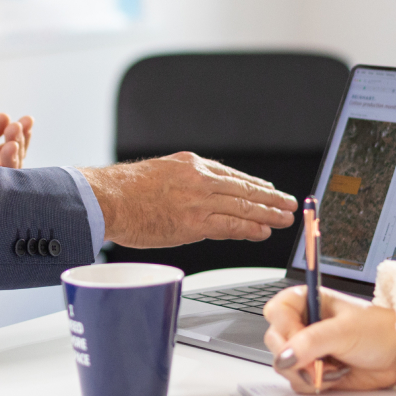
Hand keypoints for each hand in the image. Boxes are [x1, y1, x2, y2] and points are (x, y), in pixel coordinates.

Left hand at [0, 114, 32, 168]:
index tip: (26, 119)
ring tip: (13, 139)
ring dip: (15, 155)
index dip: (18, 136)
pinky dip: (5, 170)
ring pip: (8, 177)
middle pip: (12, 163)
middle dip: (19, 142)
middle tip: (19, 126)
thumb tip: (6, 118)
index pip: (4, 151)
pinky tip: (8, 152)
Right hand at [78, 153, 295, 246]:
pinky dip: (250, 228)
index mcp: (190, 164)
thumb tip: (194, 197)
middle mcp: (199, 178)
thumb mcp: (159, 173)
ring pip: (243, 206)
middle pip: (244, 189)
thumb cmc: (123, 191)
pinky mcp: (194, 223)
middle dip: (269, 197)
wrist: (107, 199)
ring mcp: (199, 200)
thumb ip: (181, 182)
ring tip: (284, 218)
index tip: (267, 190)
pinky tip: (263, 231)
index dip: (253, 184)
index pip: (231, 175)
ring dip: (268, 213)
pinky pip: (231, 226)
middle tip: (288, 203)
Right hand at [263, 285, 395, 392]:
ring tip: (334, 366)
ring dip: (308, 371)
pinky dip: (314, 383)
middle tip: (320, 359)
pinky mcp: (313, 370)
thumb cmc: (378, 331)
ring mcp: (306, 349)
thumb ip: (311, 341)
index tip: (303, 341)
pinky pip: (297, 381)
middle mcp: (303, 324)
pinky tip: (334, 375)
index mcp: (307, 302)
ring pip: (284, 365)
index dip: (286, 329)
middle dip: (297, 356)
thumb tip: (285, 356)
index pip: (276, 312)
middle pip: (275, 342)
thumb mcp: (344, 330)